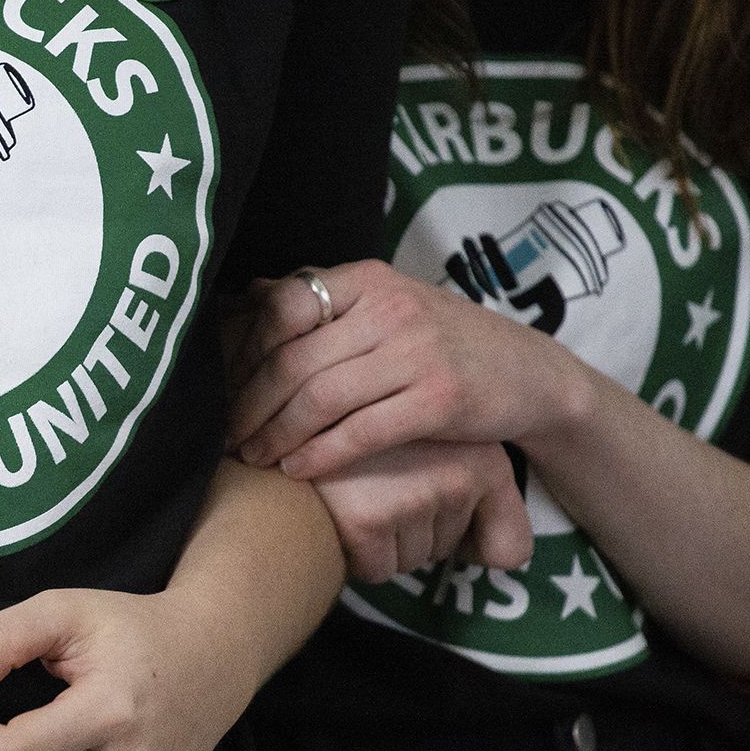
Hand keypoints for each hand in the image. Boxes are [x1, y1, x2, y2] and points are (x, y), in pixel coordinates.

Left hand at [227, 260, 591, 478]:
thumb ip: (326, 303)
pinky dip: (320, 455)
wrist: (530, 374)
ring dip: (277, 435)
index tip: (219, 387)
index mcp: (369, 280)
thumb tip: (250, 295)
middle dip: (250, 405)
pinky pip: (361, 431)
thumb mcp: (388, 306)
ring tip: (254, 458)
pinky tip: (298, 470)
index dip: (242, 352)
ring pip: (321, 398)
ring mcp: (418, 353)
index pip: (283, 308)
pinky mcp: (439, 400)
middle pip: (294, 360)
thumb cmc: (443, 343)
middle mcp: (390, 309)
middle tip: (225, 437)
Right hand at [310, 440, 532, 582]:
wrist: (291, 421)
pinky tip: (343, 509)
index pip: (511, 551)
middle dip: (417, 533)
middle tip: (383, 487)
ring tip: (360, 493)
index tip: (444, 519)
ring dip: (386, 542)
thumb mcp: (441, 451)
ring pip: (412, 561)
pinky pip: (378, 570)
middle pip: (448, 552)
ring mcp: (413, 495)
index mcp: (483, 455)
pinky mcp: (368, 518)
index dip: (473, 548)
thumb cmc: (367, 442)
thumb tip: (508, 559)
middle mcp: (458, 472)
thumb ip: (489, 504)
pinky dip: (357, 554)